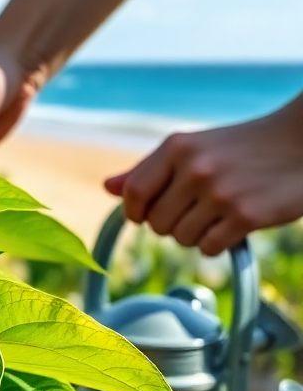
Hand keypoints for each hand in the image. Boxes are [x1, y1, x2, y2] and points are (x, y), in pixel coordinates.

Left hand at [105, 102, 302, 255]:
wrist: (301, 141)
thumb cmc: (240, 147)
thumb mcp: (192, 148)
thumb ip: (149, 170)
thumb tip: (107, 188)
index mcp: (176, 148)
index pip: (134, 193)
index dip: (135, 212)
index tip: (145, 215)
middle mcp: (195, 169)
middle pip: (156, 223)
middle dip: (170, 225)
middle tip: (194, 212)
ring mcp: (221, 194)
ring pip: (181, 239)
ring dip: (195, 235)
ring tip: (216, 215)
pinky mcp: (246, 216)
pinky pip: (208, 248)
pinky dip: (216, 244)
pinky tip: (231, 226)